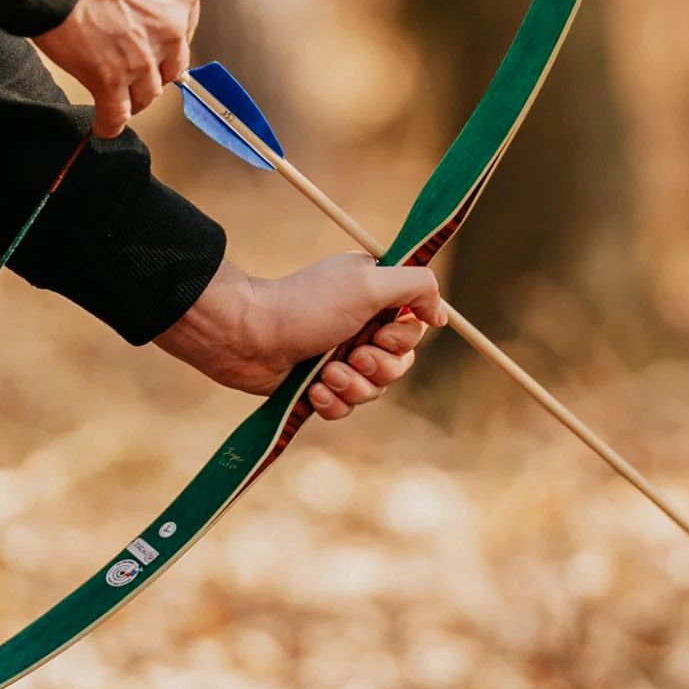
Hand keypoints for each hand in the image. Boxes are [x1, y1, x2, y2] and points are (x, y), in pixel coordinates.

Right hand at [33, 0, 202, 137]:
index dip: (167, 39)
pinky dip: (109, 124)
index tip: (155, 44)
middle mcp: (172, 26)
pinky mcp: (112, 81)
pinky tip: (102, 126)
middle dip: (155, 72)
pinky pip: (116, 114)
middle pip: (171, 64)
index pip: (186, 25)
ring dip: (134, 100)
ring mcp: (143, 58)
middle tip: (136, 73)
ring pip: (147, 93)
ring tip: (119, 101)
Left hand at [154, 255, 446, 419]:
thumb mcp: (368, 282)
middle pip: (400, 361)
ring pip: (375, 388)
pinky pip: (347, 406)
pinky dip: (333, 401)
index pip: (415, 325)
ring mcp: (339, 355)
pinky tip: (313, 390)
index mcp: (373, 295)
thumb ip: (415, 285)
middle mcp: (360, 324)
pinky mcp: (319, 384)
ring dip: (353, 385)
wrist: (247, 338)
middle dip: (379, 366)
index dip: (403, 337)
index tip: (380, 331)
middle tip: (351, 354)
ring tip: (326, 373)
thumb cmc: (306, 306)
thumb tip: (441, 313)